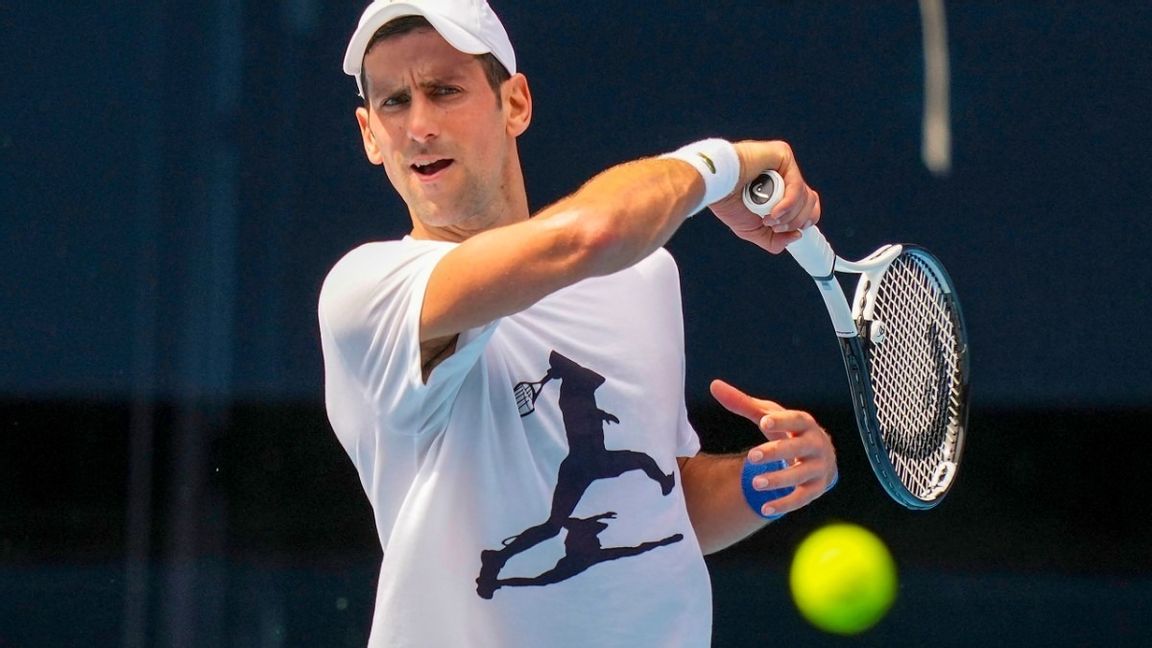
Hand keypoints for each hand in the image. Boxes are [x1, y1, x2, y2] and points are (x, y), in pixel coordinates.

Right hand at [707, 140, 821, 253]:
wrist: (714, 186)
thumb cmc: (727, 202)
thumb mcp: (753, 230)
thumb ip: (774, 239)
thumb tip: (796, 236)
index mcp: (780, 189)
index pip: (807, 203)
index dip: (805, 218)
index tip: (796, 231)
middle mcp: (784, 175)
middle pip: (810, 201)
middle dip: (795, 221)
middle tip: (775, 226)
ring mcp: (784, 164)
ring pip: (805, 195)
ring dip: (788, 214)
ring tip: (768, 218)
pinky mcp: (782, 155)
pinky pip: (796, 184)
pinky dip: (788, 204)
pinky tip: (774, 212)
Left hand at [710, 379, 836, 516]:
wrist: (819, 456)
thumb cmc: (787, 431)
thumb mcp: (768, 416)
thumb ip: (742, 403)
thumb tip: (714, 385)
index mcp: (805, 423)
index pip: (796, 420)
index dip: (782, 421)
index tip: (763, 422)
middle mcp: (816, 444)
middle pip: (798, 448)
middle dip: (776, 452)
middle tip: (752, 456)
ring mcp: (818, 468)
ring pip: (800, 475)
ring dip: (779, 480)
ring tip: (755, 483)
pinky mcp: (815, 489)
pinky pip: (801, 499)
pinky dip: (784, 504)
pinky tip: (764, 509)